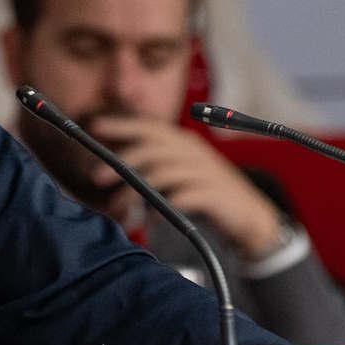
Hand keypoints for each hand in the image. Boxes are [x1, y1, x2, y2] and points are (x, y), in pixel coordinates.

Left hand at [88, 115, 284, 256]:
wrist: (250, 216)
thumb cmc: (206, 194)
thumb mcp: (181, 173)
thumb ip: (154, 167)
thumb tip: (114, 168)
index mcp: (184, 143)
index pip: (150, 128)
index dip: (123, 125)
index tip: (94, 126)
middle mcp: (194, 152)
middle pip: (153, 149)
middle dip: (122, 161)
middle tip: (96, 178)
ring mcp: (206, 172)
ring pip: (164, 174)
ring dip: (136, 190)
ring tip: (118, 206)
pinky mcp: (216, 194)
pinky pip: (186, 197)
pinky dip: (166, 206)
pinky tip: (152, 219)